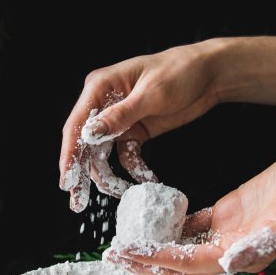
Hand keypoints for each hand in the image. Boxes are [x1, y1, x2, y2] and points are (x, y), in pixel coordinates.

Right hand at [59, 41, 219, 210]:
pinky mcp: (135, 131)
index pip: (77, 124)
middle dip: (81, 172)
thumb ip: (120, 115)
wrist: (208, 75)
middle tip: (77, 202)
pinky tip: (146, 179)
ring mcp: (119, 119)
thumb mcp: (151, 94)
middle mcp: (104, 104)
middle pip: (85, 143)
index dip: (69, 154)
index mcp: (100, 87)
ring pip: (103, 154)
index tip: (67, 181)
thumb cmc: (180, 72)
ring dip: (108, 176)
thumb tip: (90, 133)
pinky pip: (126, 156)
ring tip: (118, 193)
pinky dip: (134, 170)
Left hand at [106, 142, 275, 274]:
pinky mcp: (228, 213)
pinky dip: (170, 226)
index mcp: (247, 252)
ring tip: (125, 238)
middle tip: (113, 252)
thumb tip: (234, 264)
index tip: (128, 253)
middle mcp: (233, 247)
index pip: (191, 265)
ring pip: (182, 248)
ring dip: (153, 248)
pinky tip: (153, 219)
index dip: (157, 262)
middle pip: (179, 265)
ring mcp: (229, 231)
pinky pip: (192, 225)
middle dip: (146, 263)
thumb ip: (272, 242)